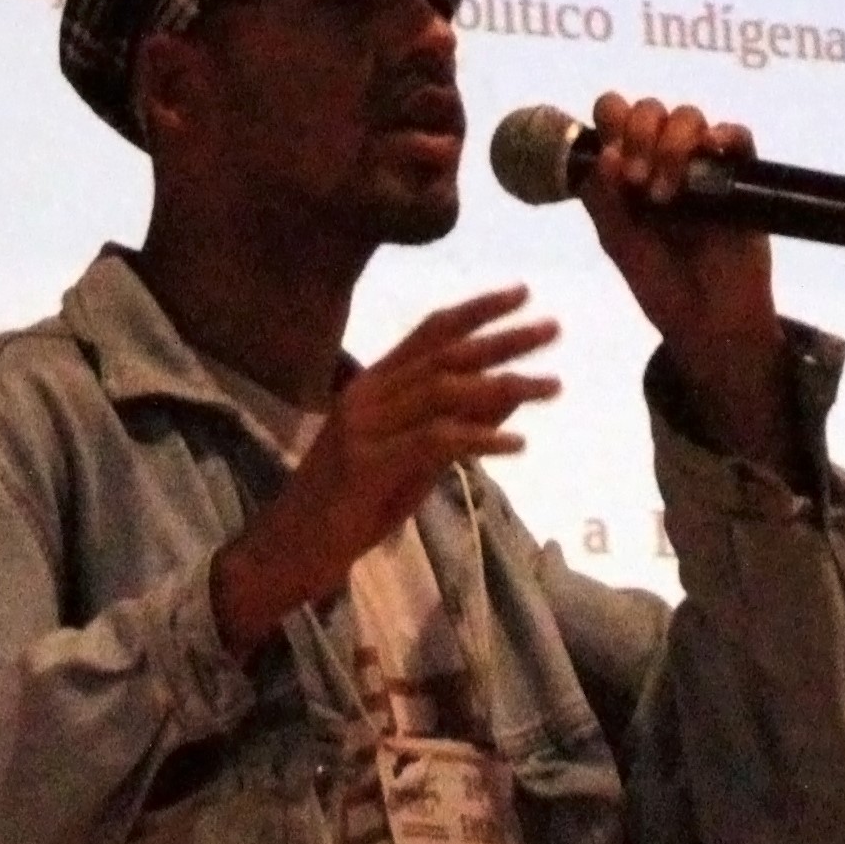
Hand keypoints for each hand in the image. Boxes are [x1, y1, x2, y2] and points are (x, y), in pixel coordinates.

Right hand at [208, 288, 559, 650]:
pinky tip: (516, 443)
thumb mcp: (413, 462)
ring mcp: (362, 426)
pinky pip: (433, 440)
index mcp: (372, 385)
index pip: (429, 332)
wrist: (291, 549)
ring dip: (503, 385)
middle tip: (552, 328)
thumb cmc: (350, 508)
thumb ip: (454, 425)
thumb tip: (508, 390)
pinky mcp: (366, 463)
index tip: (522, 293)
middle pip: (444, 354)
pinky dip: (479, 437)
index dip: (477, 309)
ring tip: (551, 386)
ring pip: (443, 390)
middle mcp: (366, 394)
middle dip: (502, 338)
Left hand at [577, 93, 793, 469]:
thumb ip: (604, 200)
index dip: (611, 121)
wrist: (708, 322)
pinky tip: (711, 151)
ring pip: (689, 116)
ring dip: (672, 143)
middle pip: (649, 108)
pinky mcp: (741, 178)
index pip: (614, 114)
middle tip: (638, 182)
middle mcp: (663, 157)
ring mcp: (703, 165)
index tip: (612, 156)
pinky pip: (737, 137)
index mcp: (627, 167)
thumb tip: (607, 155)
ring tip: (667, 194)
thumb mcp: (618, 242)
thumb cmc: (660, 283)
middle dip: (639, 134)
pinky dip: (724, 135)